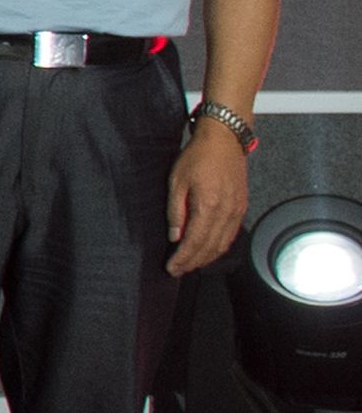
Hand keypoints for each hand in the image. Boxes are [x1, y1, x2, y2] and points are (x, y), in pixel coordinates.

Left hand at [167, 113, 249, 277]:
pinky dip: (219, 247)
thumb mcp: (177, 181)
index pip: (195, 242)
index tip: (172, 268)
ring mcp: (237, 211)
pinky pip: (231, 235)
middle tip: (178, 271)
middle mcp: (227, 212)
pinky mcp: (241, 208)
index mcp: (209, 205)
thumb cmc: (198, 157)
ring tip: (191, 265)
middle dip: (193, 263)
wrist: (224, 141)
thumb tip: (175, 236)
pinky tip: (209, 251)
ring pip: (223, 244)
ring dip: (207, 258)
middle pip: (210, 247)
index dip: (183, 258)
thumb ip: (176, 211)